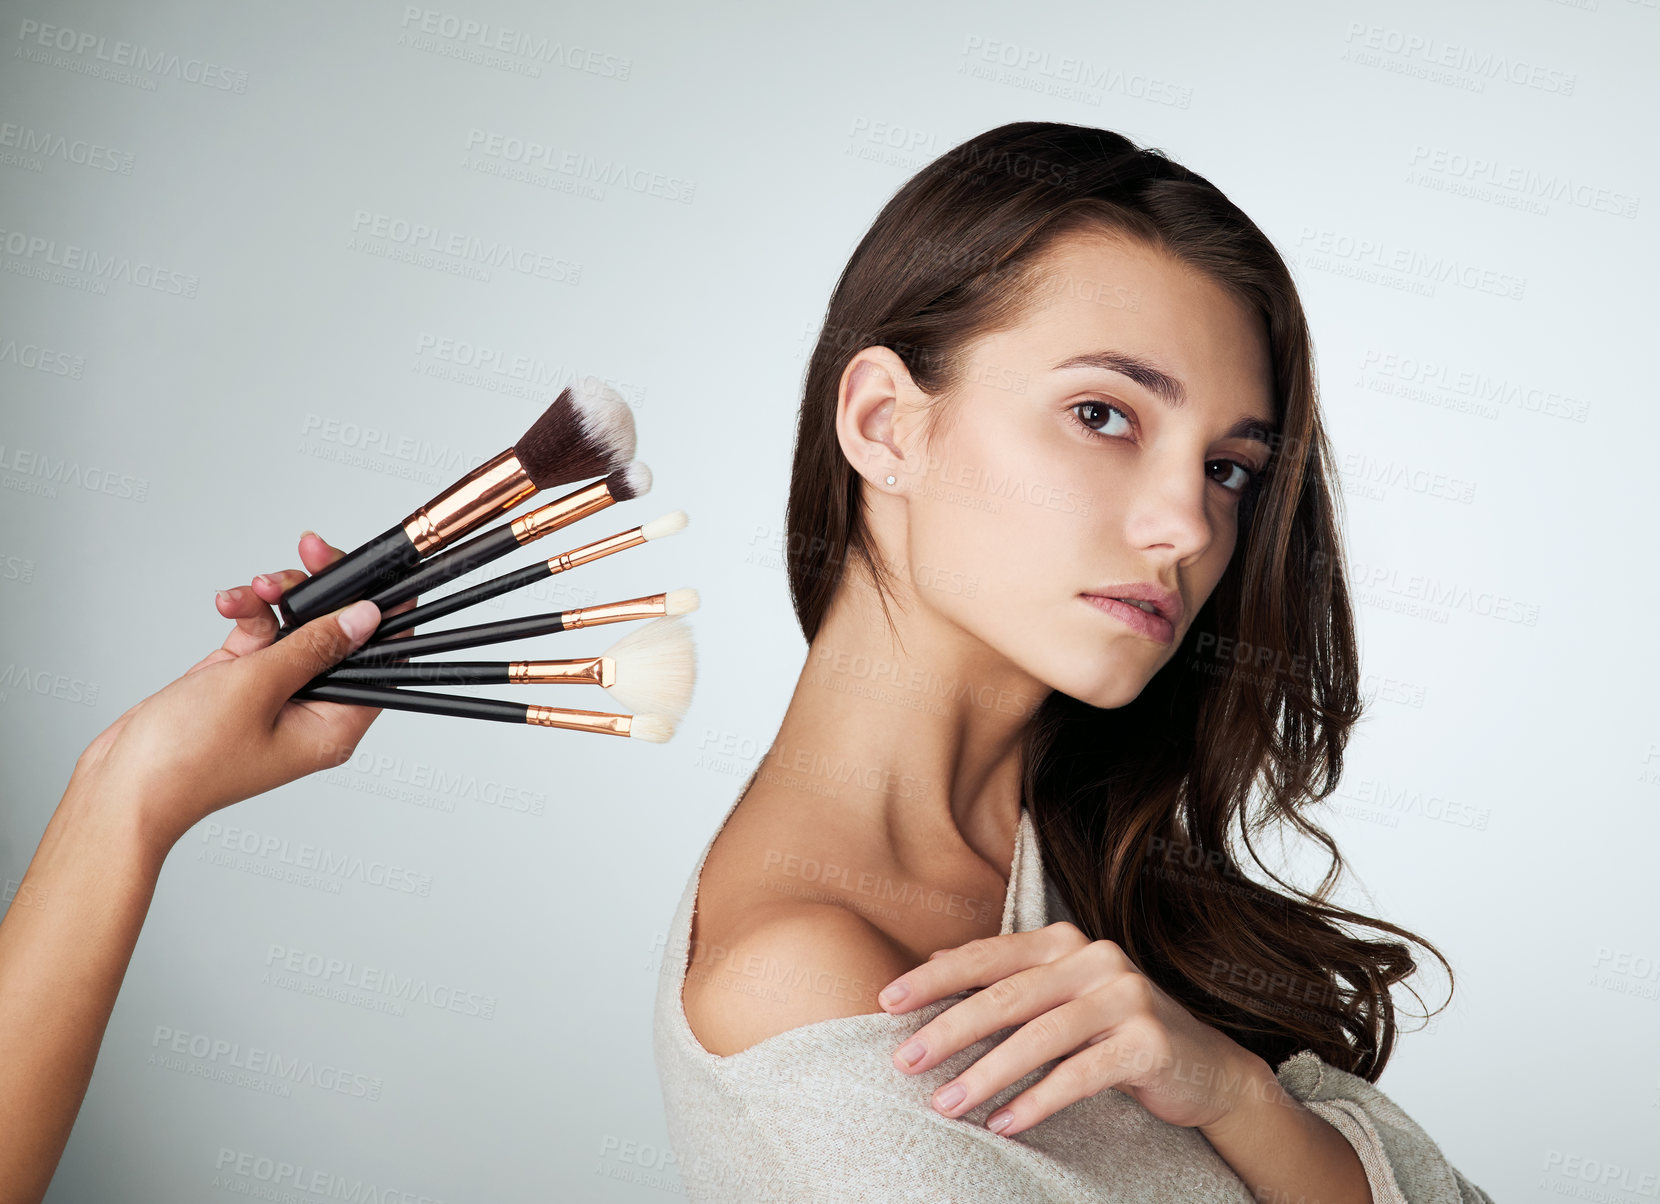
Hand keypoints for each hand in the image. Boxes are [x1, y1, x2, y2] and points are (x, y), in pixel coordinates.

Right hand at [66, 531, 418, 855]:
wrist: (123, 784)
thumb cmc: (187, 759)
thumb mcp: (258, 688)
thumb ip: (313, 646)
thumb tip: (365, 618)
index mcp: (335, 726)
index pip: (382, 662)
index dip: (387, 616)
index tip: (378, 574)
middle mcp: (312, 709)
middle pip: (338, 635)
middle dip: (320, 592)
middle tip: (308, 555)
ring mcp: (276, 694)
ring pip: (296, 626)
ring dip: (276, 598)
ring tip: (251, 590)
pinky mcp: (242, 681)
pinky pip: (260, 633)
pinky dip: (247, 612)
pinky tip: (228, 604)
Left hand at [877, 921, 1272, 1138]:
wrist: (1203, 1067)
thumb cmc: (1114, 1030)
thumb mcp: (1058, 996)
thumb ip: (1005, 977)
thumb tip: (932, 960)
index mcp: (1064, 941)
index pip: (986, 955)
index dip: (934, 978)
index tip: (886, 1002)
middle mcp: (1094, 958)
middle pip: (1007, 994)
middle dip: (948, 1030)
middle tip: (902, 1061)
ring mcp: (1125, 995)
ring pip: (1040, 1036)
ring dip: (986, 1074)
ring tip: (945, 1105)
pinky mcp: (1148, 1040)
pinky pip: (1080, 1073)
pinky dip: (1036, 1101)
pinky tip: (1002, 1124)